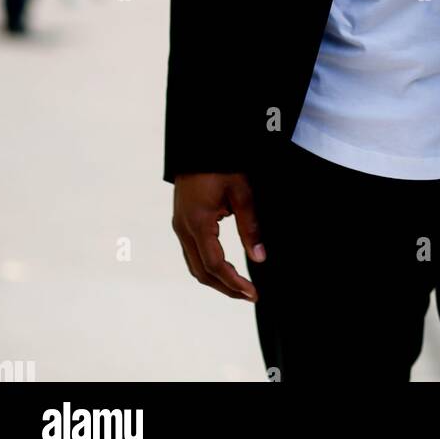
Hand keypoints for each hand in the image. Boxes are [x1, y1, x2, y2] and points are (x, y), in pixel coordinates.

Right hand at [172, 172, 265, 301]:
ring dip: (215, 279)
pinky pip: (191, 252)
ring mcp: (179, 225)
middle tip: (249, 295)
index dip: (234, 283)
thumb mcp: (241, 191)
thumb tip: (259, 258)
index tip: (252, 293)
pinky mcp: (181, 220)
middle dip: (225, 288)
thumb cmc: (221, 163)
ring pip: (194, 265)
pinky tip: (223, 267)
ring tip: (239, 286)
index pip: (215, 265)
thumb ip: (250, 226)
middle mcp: (184, 228)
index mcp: (198, 223)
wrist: (199, 143)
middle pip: (201, 272)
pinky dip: (207, 265)